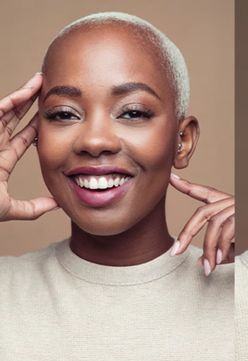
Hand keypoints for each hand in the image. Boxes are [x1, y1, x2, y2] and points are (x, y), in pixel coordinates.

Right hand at [0, 73, 56, 220]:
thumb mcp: (10, 209)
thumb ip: (34, 208)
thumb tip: (58, 204)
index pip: (21, 140)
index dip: (35, 128)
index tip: (51, 117)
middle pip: (13, 120)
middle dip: (29, 105)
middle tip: (47, 91)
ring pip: (6, 111)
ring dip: (23, 96)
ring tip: (40, 82)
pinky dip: (12, 101)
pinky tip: (27, 91)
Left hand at [169, 173, 233, 275]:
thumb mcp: (235, 244)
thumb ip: (217, 251)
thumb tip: (200, 263)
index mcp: (227, 203)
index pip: (204, 192)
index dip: (186, 185)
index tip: (170, 178)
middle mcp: (232, 202)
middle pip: (203, 213)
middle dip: (187, 233)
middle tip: (176, 252)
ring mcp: (239, 207)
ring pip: (214, 225)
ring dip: (209, 249)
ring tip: (209, 267)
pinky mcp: (246, 215)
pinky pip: (227, 231)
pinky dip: (221, 247)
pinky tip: (220, 260)